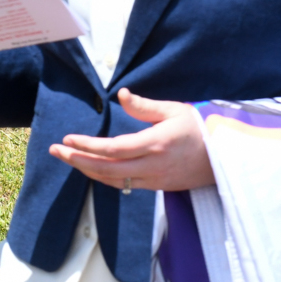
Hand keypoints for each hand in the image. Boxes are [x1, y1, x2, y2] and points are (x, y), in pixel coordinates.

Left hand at [49, 88, 214, 191]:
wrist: (226, 157)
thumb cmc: (200, 129)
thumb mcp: (175, 110)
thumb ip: (145, 106)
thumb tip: (123, 94)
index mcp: (156, 143)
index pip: (113, 149)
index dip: (87, 146)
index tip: (67, 140)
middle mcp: (153, 165)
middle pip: (107, 168)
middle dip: (77, 161)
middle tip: (55, 151)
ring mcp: (155, 179)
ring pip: (113, 181)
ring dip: (87, 171)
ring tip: (67, 158)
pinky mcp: (158, 187)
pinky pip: (125, 185)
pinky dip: (104, 178)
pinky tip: (90, 169)